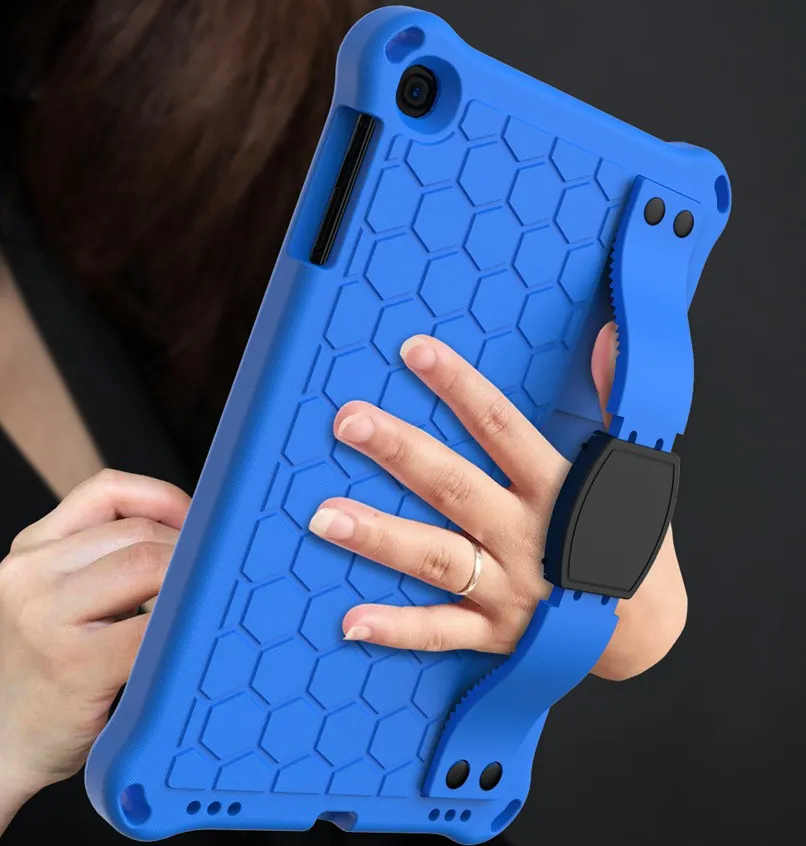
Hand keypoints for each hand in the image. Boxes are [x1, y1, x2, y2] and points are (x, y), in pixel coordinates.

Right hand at [0, 469, 189, 795]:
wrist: (8, 744)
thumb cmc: (55, 662)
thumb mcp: (61, 591)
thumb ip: (109, 550)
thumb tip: (201, 524)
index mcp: (30, 547)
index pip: (107, 489)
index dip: (164, 498)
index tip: (199, 525)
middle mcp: (28, 573)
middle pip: (136, 532)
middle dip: (186, 548)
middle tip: (214, 576)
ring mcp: (44, 618)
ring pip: (146, 567)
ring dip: (187, 583)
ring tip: (200, 605)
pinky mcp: (72, 665)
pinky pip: (151, 627)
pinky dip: (181, 627)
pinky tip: (189, 641)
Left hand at [309, 325, 686, 679]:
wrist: (647, 634)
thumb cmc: (627, 543)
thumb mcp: (629, 470)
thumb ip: (610, 401)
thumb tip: (607, 337)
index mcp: (557, 490)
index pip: (501, 427)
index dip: (459, 387)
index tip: (415, 351)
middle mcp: (527, 536)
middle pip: (454, 487)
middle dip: (400, 452)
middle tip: (348, 421)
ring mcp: (507, 589)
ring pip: (436, 557)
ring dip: (380, 537)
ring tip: (324, 516)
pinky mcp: (494, 633)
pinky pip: (441, 632)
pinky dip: (398, 630)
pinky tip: (352, 622)